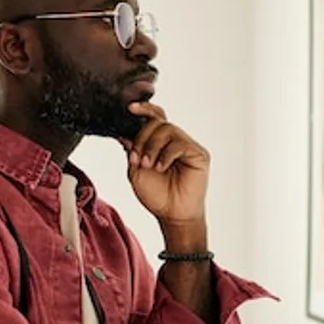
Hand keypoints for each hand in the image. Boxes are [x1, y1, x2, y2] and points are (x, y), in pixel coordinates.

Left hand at [121, 102, 209, 228]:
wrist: (172, 214)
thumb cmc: (157, 195)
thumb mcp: (136, 171)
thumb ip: (132, 150)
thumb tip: (124, 133)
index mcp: (160, 142)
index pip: (154, 117)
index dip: (144, 109)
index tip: (130, 108)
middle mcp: (175, 140)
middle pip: (157, 122)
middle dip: (143, 138)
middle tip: (138, 158)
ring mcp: (187, 146)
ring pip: (168, 130)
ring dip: (153, 147)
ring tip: (148, 165)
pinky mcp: (198, 154)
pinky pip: (180, 144)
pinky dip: (166, 155)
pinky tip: (161, 168)